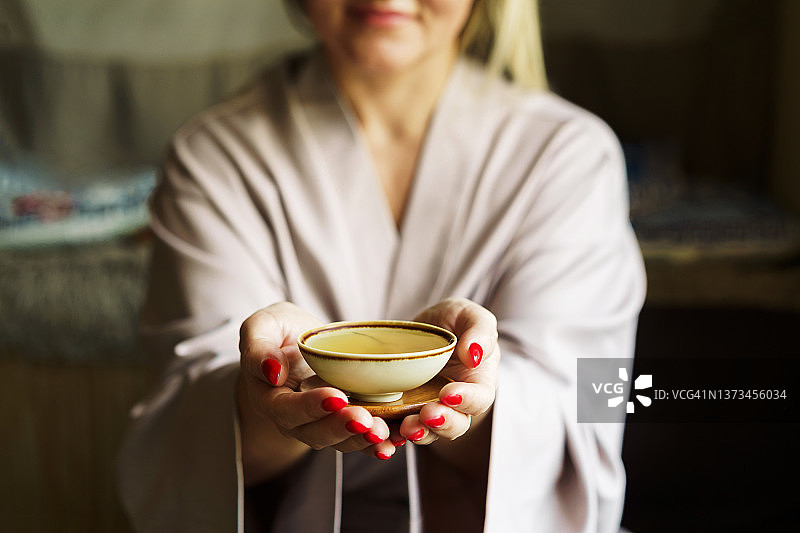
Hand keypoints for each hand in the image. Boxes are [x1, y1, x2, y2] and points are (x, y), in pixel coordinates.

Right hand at [238, 302, 398, 483]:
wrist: (295, 342)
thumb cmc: (277, 331)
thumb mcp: (262, 327)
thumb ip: (258, 348)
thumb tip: (272, 372)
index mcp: (270, 397)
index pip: (287, 410)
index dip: (310, 407)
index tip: (336, 396)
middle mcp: (294, 419)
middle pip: (315, 433)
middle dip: (341, 428)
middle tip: (365, 419)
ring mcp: (320, 423)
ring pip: (340, 440)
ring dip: (363, 440)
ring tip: (385, 432)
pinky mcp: (343, 422)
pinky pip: (359, 438)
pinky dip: (377, 442)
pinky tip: (396, 440)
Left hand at [398, 298, 498, 446]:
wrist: (420, 330)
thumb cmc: (453, 322)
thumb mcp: (469, 316)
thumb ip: (479, 332)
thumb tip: (473, 355)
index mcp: (477, 382)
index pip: (479, 398)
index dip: (467, 400)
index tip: (448, 394)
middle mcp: (455, 404)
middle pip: (455, 425)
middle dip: (442, 424)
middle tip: (427, 415)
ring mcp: (428, 409)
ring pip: (428, 431)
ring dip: (418, 432)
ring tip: (406, 427)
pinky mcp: (403, 411)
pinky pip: (398, 427)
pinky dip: (391, 433)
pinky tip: (382, 429)